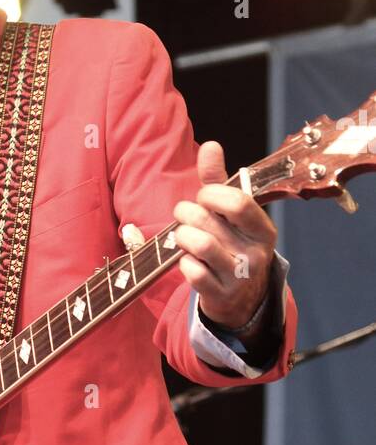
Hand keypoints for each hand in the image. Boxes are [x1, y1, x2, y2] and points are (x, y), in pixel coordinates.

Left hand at [172, 141, 276, 328]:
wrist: (241, 299)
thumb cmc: (231, 245)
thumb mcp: (230, 215)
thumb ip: (218, 181)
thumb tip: (211, 145)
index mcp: (262, 229)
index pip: (238, 203)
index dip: (211, 194)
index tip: (203, 196)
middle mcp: (255, 253)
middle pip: (209, 221)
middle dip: (186, 213)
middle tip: (184, 215)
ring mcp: (239, 277)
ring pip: (199, 245)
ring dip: (181, 236)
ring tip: (183, 236)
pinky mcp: (220, 295)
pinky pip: (192, 272)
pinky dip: (183, 264)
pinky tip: (188, 262)